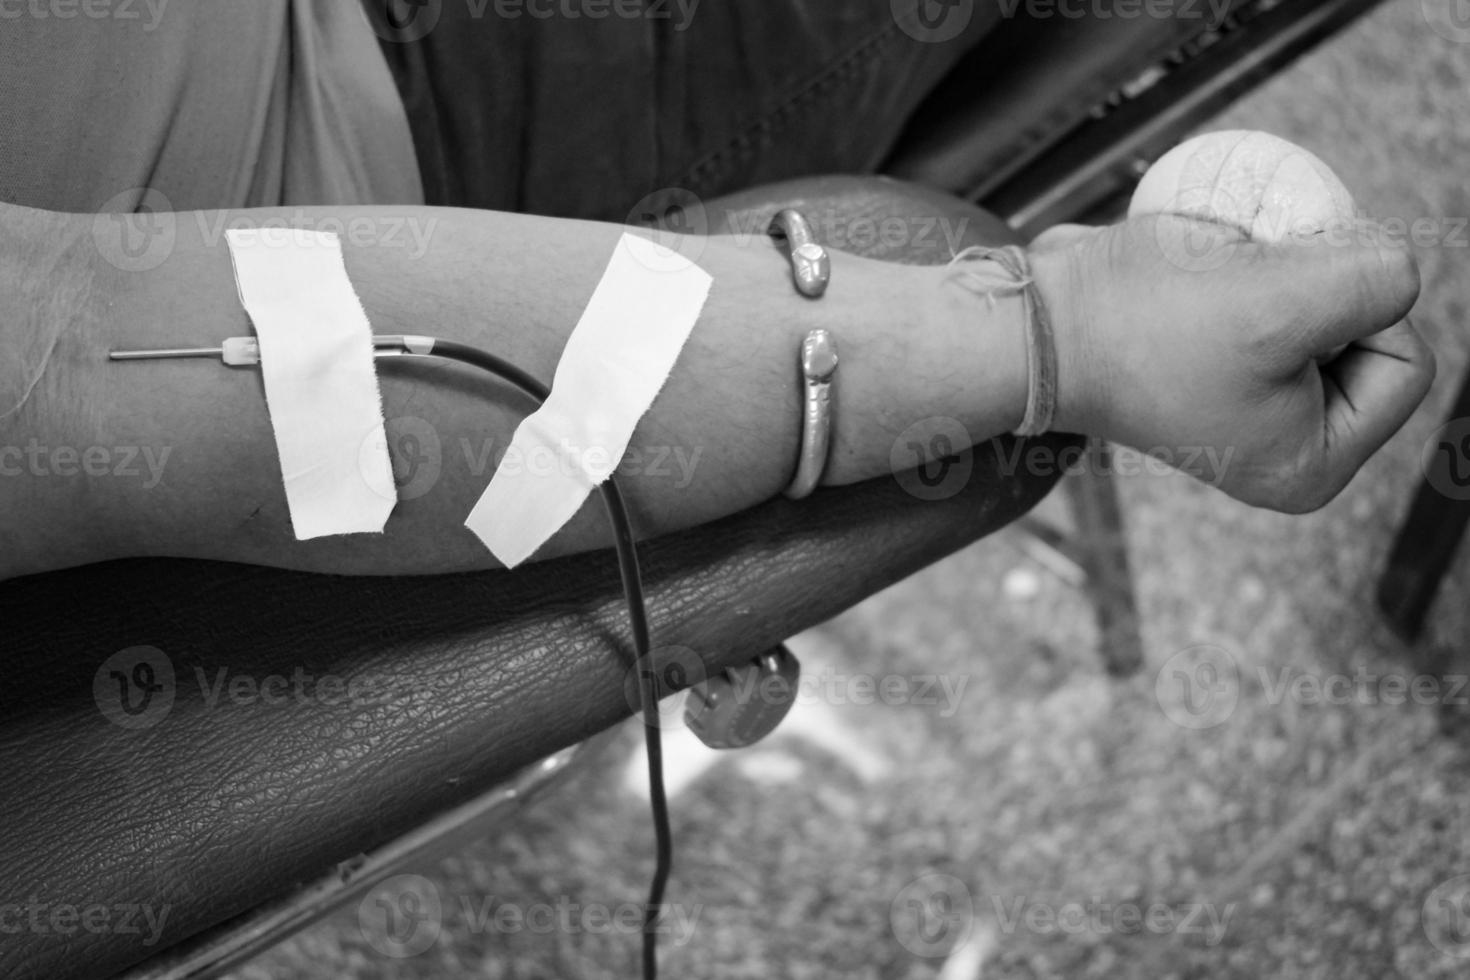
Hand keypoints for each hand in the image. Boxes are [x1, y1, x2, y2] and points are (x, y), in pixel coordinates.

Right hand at [1028, 213, 1432, 511]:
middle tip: (1249, 275)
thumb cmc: (1142, 326)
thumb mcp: (1287, 298)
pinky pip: (1270, 298)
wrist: (1033, 326)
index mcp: (1313, 466)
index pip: (1407, 361)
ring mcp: (1247, 404)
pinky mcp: (1213, 363)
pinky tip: (1209, 263)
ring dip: (1285, 266)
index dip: (1359, 307)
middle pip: (1369, 332)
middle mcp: (1284, 446)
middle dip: (1321, 283)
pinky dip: (1249, 266)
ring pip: (1320, 305)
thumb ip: (1382, 279)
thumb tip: (1393, 271)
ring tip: (1225, 267)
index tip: (1274, 296)